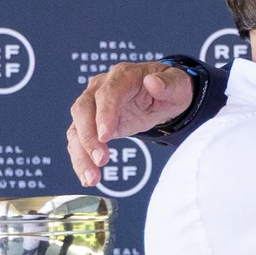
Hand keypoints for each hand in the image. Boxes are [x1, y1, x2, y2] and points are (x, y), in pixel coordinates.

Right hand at [66, 60, 194, 186]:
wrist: (163, 95)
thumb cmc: (170, 88)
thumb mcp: (178, 85)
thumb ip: (169, 84)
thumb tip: (153, 82)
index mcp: (123, 76)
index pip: (107, 93)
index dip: (104, 114)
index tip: (106, 136)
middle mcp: (101, 88)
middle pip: (83, 109)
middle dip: (88, 136)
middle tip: (100, 160)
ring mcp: (93, 105)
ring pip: (76, 128)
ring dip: (81, 153)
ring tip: (91, 178)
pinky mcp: (91, 124)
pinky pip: (79, 141)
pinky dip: (81, 159)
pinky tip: (88, 177)